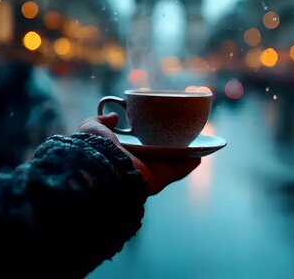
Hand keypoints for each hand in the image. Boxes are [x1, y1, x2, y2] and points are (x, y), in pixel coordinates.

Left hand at [77, 113, 200, 194]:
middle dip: (167, 144)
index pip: (135, 143)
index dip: (145, 135)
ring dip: (183, 153)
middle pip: (156, 152)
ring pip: (170, 161)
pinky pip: (179, 169)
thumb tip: (114, 116)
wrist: (101, 168)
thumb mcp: (92, 127)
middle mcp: (136, 162)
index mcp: (121, 151)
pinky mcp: (161, 177)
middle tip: (180, 131)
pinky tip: (201, 154)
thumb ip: (100, 121)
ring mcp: (149, 170)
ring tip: (196, 141)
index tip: (155, 125)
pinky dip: (191, 163)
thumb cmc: (95, 148)